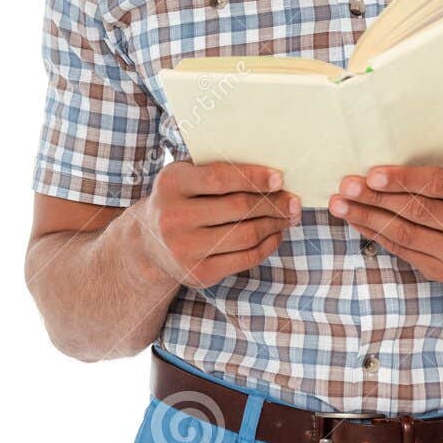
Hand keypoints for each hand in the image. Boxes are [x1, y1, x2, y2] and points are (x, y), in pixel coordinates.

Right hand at [133, 161, 299, 288]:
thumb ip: (215, 168)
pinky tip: (274, 234)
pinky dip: (267, 246)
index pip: (220, 179)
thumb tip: (271, 174)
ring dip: (275, 225)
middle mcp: (173, 218)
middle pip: (238, 208)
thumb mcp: (185, 176)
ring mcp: (184, 249)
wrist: (148, 242)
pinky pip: (245, 259)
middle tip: (293, 201)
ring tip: (288, 217)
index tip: (280, 179)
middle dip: (273, 204)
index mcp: (171, 184)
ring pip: (246, 235)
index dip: (254, 178)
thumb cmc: (179, 199)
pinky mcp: (198, 274)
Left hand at [327, 165, 442, 283]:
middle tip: (346, 187)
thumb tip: (379, 162)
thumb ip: (437, 168)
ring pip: (405, 234)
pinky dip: (375, 234)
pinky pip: (403, 251)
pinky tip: (357, 220)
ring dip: (367, 218)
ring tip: (341, 205)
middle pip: (417, 211)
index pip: (438, 184)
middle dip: (375, 199)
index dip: (403, 180)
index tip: (371, 175)